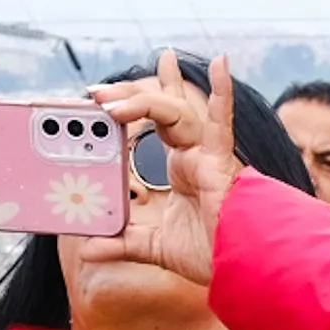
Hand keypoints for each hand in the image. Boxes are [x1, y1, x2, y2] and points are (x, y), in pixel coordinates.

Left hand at [77, 52, 239, 288]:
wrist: (240, 266)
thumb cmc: (211, 253)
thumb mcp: (155, 246)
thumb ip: (124, 243)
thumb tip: (89, 248)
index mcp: (183, 165)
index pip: (157, 120)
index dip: (138, 100)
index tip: (107, 93)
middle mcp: (195, 152)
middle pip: (160, 108)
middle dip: (129, 94)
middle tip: (94, 90)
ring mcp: (207, 154)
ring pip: (174, 111)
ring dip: (141, 100)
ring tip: (109, 102)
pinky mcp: (220, 162)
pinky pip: (220, 123)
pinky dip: (222, 93)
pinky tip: (219, 62)